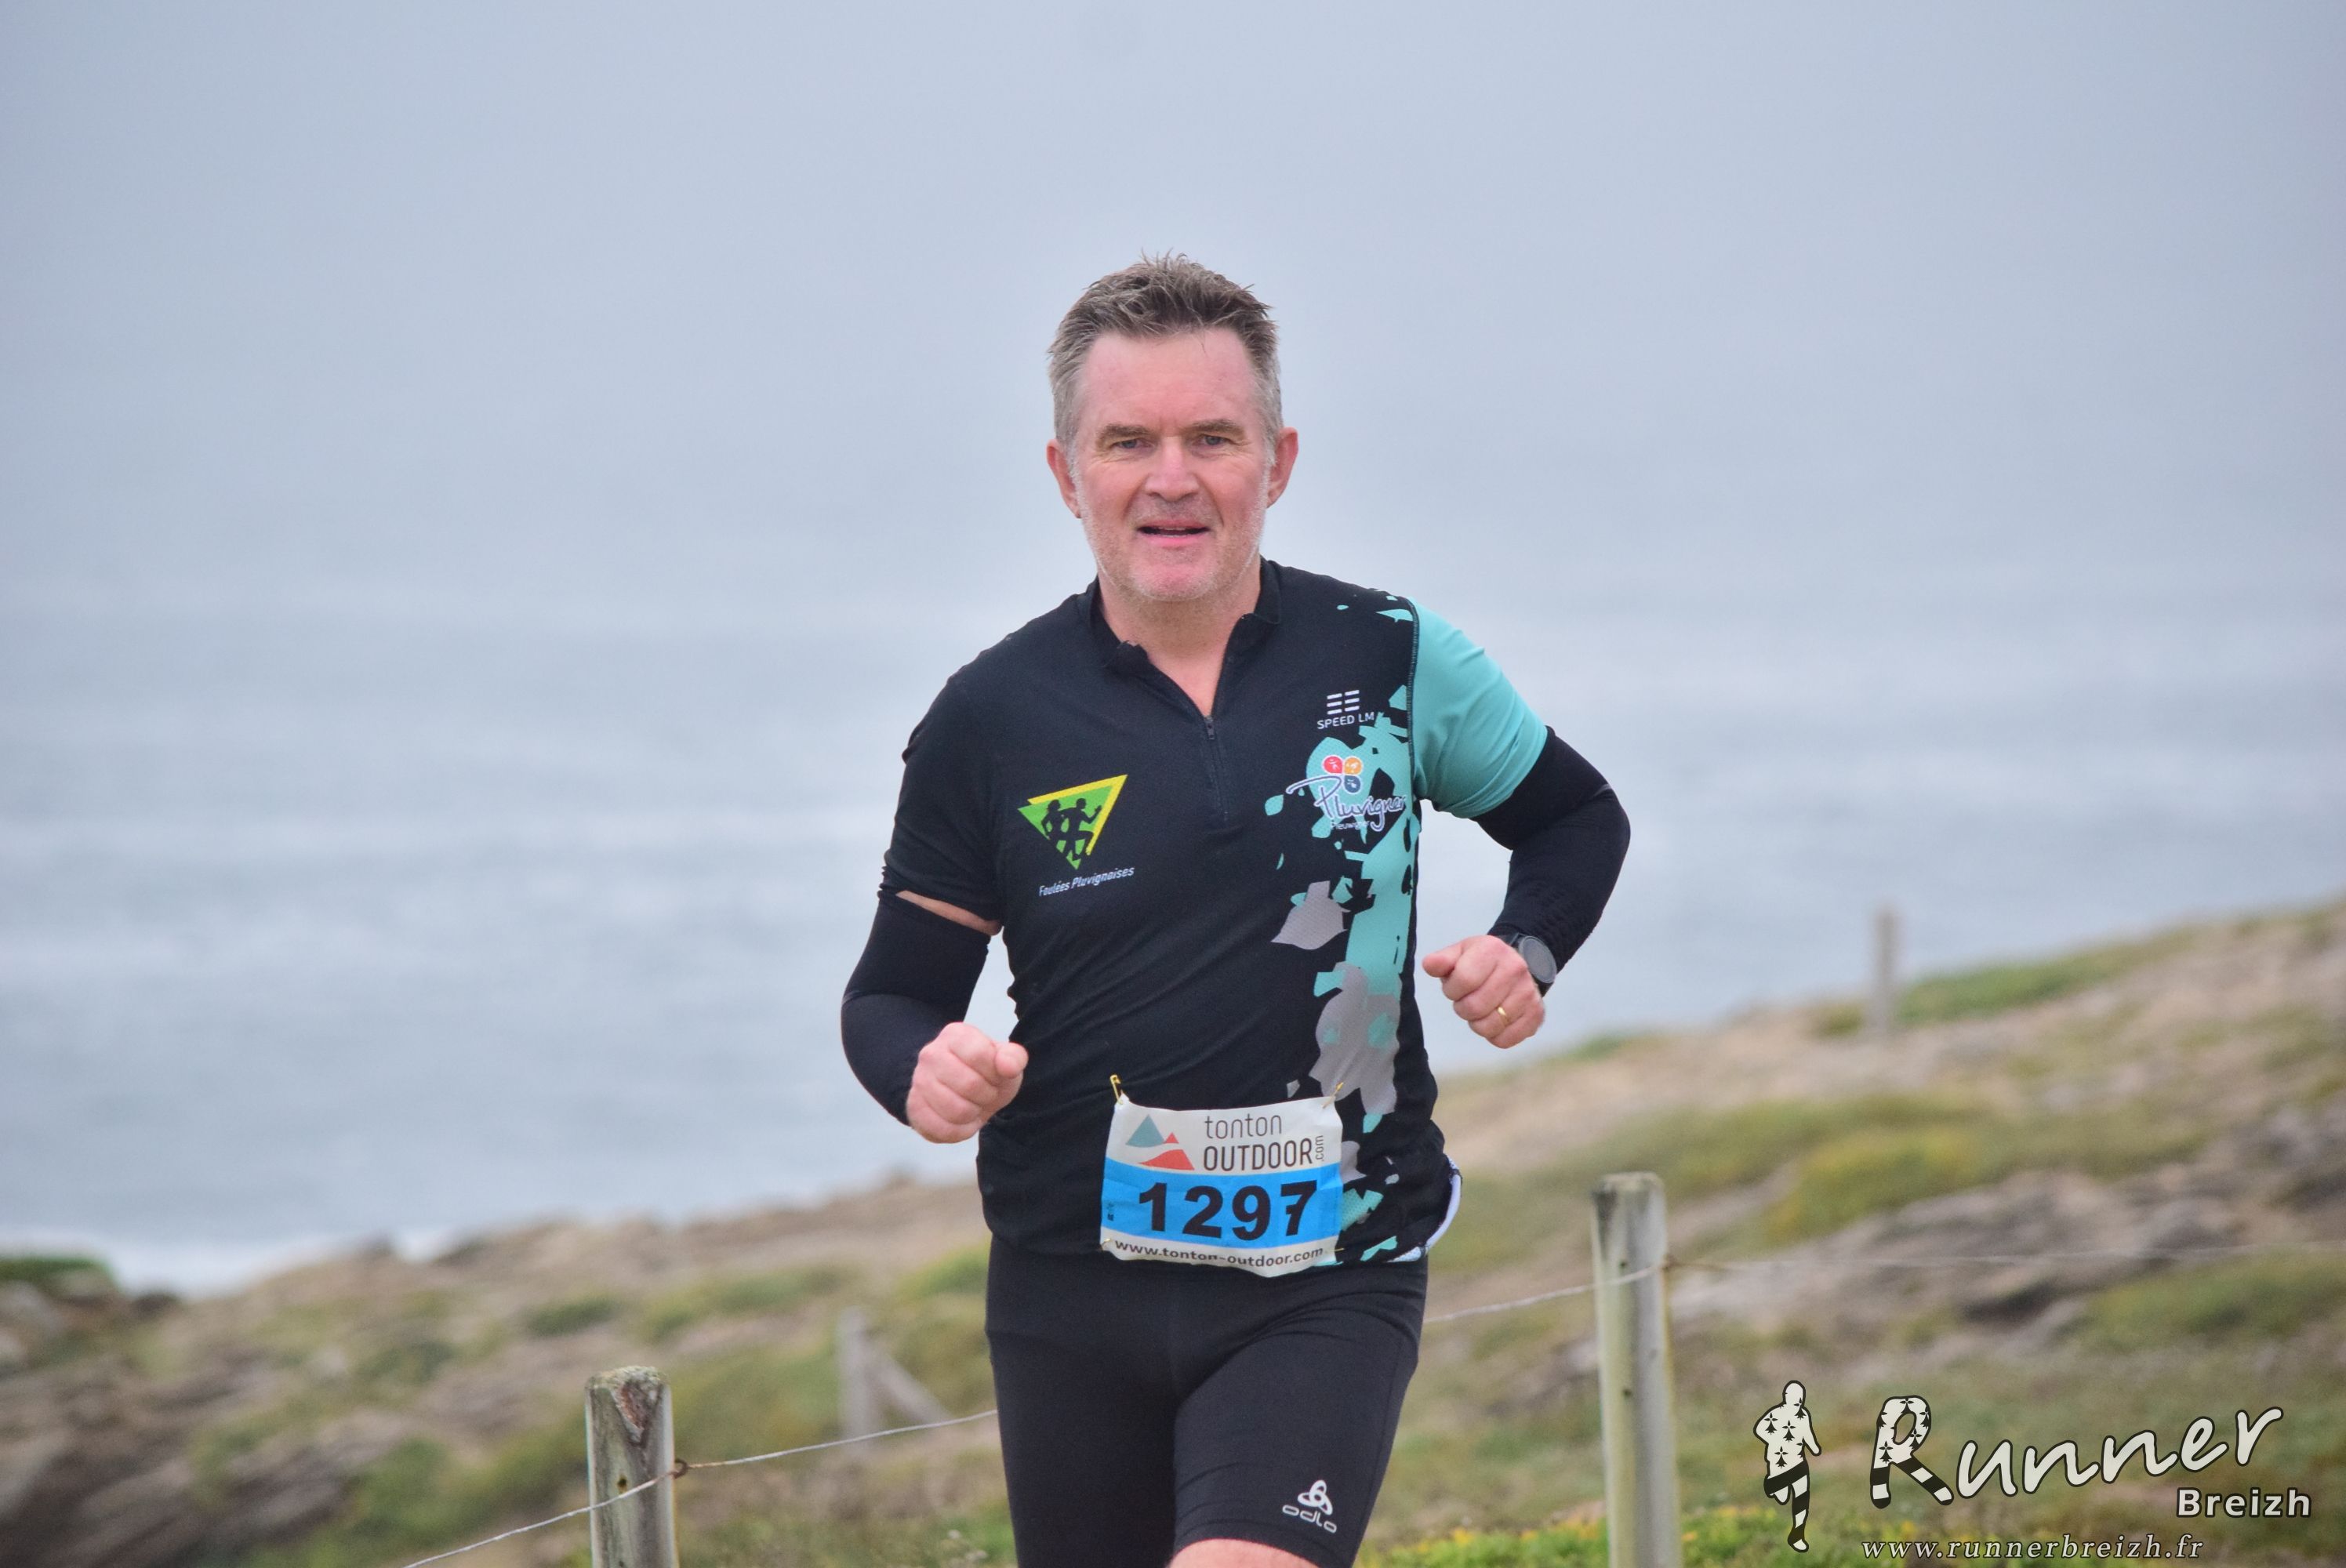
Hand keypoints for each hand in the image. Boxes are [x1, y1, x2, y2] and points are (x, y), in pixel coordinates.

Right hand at [907, 1022, 1027, 1142]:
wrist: (961, 1090)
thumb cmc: (985, 1072)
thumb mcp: (1005, 1060)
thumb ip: (1013, 1058)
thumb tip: (1008, 1066)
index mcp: (955, 1035)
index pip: (979, 1054)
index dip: (996, 1072)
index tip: (996, 1075)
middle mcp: (931, 1054)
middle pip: (969, 1085)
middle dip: (987, 1095)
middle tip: (986, 1093)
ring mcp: (919, 1081)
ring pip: (956, 1110)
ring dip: (974, 1113)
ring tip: (974, 1104)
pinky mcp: (915, 1108)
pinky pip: (943, 1129)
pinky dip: (961, 1130)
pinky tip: (963, 1120)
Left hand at [1421, 934, 1542, 1048]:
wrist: (1515, 964)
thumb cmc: (1480, 962)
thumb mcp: (1460, 953)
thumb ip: (1442, 960)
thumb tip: (1429, 965)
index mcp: (1493, 950)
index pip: (1463, 981)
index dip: (1451, 990)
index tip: (1454, 988)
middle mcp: (1515, 969)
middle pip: (1475, 1007)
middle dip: (1463, 1008)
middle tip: (1467, 1001)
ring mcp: (1528, 993)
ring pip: (1489, 1027)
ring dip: (1477, 1023)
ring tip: (1481, 1010)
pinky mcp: (1536, 1015)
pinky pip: (1505, 1040)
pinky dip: (1494, 1036)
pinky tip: (1495, 1020)